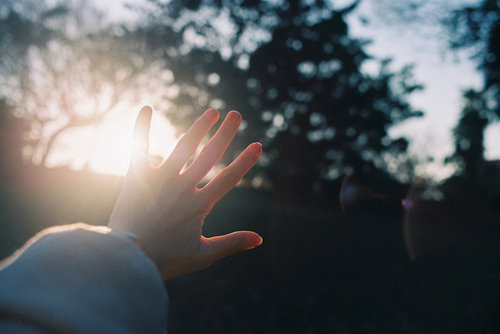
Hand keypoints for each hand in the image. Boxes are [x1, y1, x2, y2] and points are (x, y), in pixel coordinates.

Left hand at [109, 106, 262, 278]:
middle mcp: (182, 187)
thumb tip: (259, 239)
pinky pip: (139, 147)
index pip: (228, 179)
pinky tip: (146, 108)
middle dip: (225, 134)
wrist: (128, 258)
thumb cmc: (166, 259)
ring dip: (199, 127)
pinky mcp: (137, 177)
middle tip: (235, 114)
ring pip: (183, 147)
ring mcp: (160, 179)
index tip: (257, 145)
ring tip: (211, 112)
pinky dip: (142, 128)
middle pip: (209, 156)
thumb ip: (231, 243)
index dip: (244, 162)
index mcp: (199, 205)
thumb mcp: (203, 255)